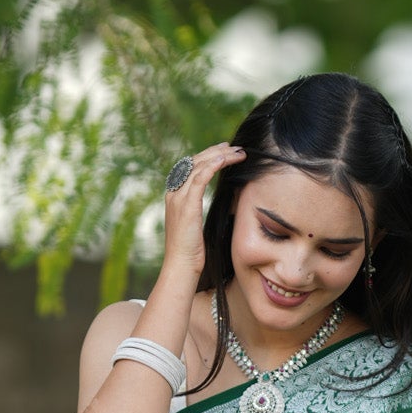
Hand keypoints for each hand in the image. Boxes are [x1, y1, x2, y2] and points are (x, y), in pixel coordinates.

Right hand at [163, 141, 245, 282]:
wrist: (181, 265)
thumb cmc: (192, 251)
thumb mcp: (196, 225)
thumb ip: (200, 209)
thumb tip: (219, 201)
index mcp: (175, 196)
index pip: (190, 167)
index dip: (208, 156)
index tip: (225, 150)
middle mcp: (174, 193)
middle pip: (194, 161)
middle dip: (216, 151)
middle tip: (234, 147)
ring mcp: (178, 197)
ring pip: (198, 165)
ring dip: (220, 155)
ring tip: (237, 152)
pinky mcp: (187, 205)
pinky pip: (199, 177)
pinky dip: (213, 165)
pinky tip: (225, 159)